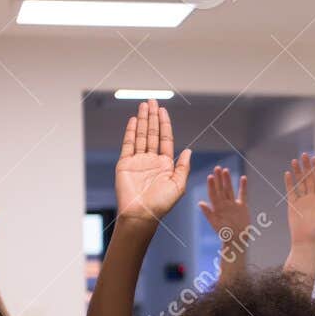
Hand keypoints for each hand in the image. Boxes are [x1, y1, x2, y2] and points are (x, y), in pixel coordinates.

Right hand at [114, 100, 192, 223]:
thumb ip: (183, 167)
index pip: (165, 139)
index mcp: (165, 165)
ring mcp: (138, 161)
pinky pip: (128, 144)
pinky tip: (133, 120)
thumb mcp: (178, 185)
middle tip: (152, 101)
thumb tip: (189, 150)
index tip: (163, 110)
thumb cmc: (161, 205)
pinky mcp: (125, 164)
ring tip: (144, 105)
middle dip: (153, 117)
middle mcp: (151, 161)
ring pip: (141, 135)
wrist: (140, 214)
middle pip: (152, 133)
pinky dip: (130, 131)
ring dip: (142, 120)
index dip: (165, 124)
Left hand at [198, 165, 249, 244]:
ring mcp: (233, 204)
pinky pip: (242, 194)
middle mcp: (224, 204)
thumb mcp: (215, 224)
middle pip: (221, 189)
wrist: (237, 240)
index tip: (210, 176)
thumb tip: (200, 203)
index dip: (212, 185)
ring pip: (230, 189)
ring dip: (228, 180)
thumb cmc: (225, 234)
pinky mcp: (242, 206)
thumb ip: (208, 213)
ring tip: (226, 170)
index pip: (213, 194)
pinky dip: (243, 187)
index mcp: (217, 207)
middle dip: (219, 179)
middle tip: (217, 167)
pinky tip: (243, 178)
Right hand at [284, 153, 314, 245]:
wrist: (307, 241)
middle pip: (310, 178)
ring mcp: (302, 200)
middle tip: (304, 155)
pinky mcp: (293, 204)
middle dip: (307, 166)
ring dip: (297, 171)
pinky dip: (289, 182)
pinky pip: (291, 190)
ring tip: (294, 160)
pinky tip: (288, 173)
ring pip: (300, 182)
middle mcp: (313, 198)